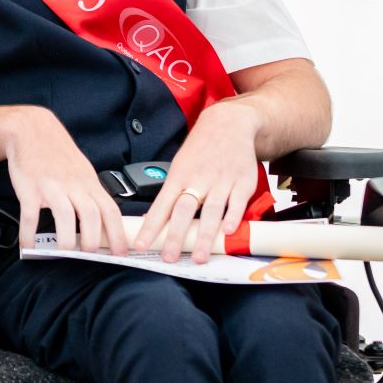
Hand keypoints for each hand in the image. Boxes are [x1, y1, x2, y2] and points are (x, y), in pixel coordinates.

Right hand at [4, 107, 127, 253]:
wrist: (31, 130)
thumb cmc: (58, 153)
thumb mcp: (83, 170)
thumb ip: (92, 193)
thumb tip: (104, 221)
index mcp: (89, 183)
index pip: (110, 210)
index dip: (117, 233)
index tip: (120, 253)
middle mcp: (72, 185)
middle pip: (91, 214)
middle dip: (92, 240)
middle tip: (89, 255)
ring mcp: (50, 186)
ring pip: (64, 215)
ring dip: (66, 238)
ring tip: (64, 251)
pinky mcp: (29, 188)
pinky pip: (30, 215)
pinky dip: (29, 234)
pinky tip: (29, 245)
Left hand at [131, 99, 262, 262]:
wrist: (228, 124)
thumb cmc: (200, 149)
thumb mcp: (180, 166)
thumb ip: (172, 193)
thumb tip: (154, 219)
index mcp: (179, 177)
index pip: (161, 205)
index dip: (150, 226)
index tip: (141, 245)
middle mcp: (198, 180)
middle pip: (184, 210)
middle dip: (176, 235)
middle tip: (169, 257)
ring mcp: (221, 181)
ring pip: (211, 210)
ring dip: (205, 236)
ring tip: (199, 257)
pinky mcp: (242, 183)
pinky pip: (237, 202)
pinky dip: (233, 217)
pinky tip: (229, 232)